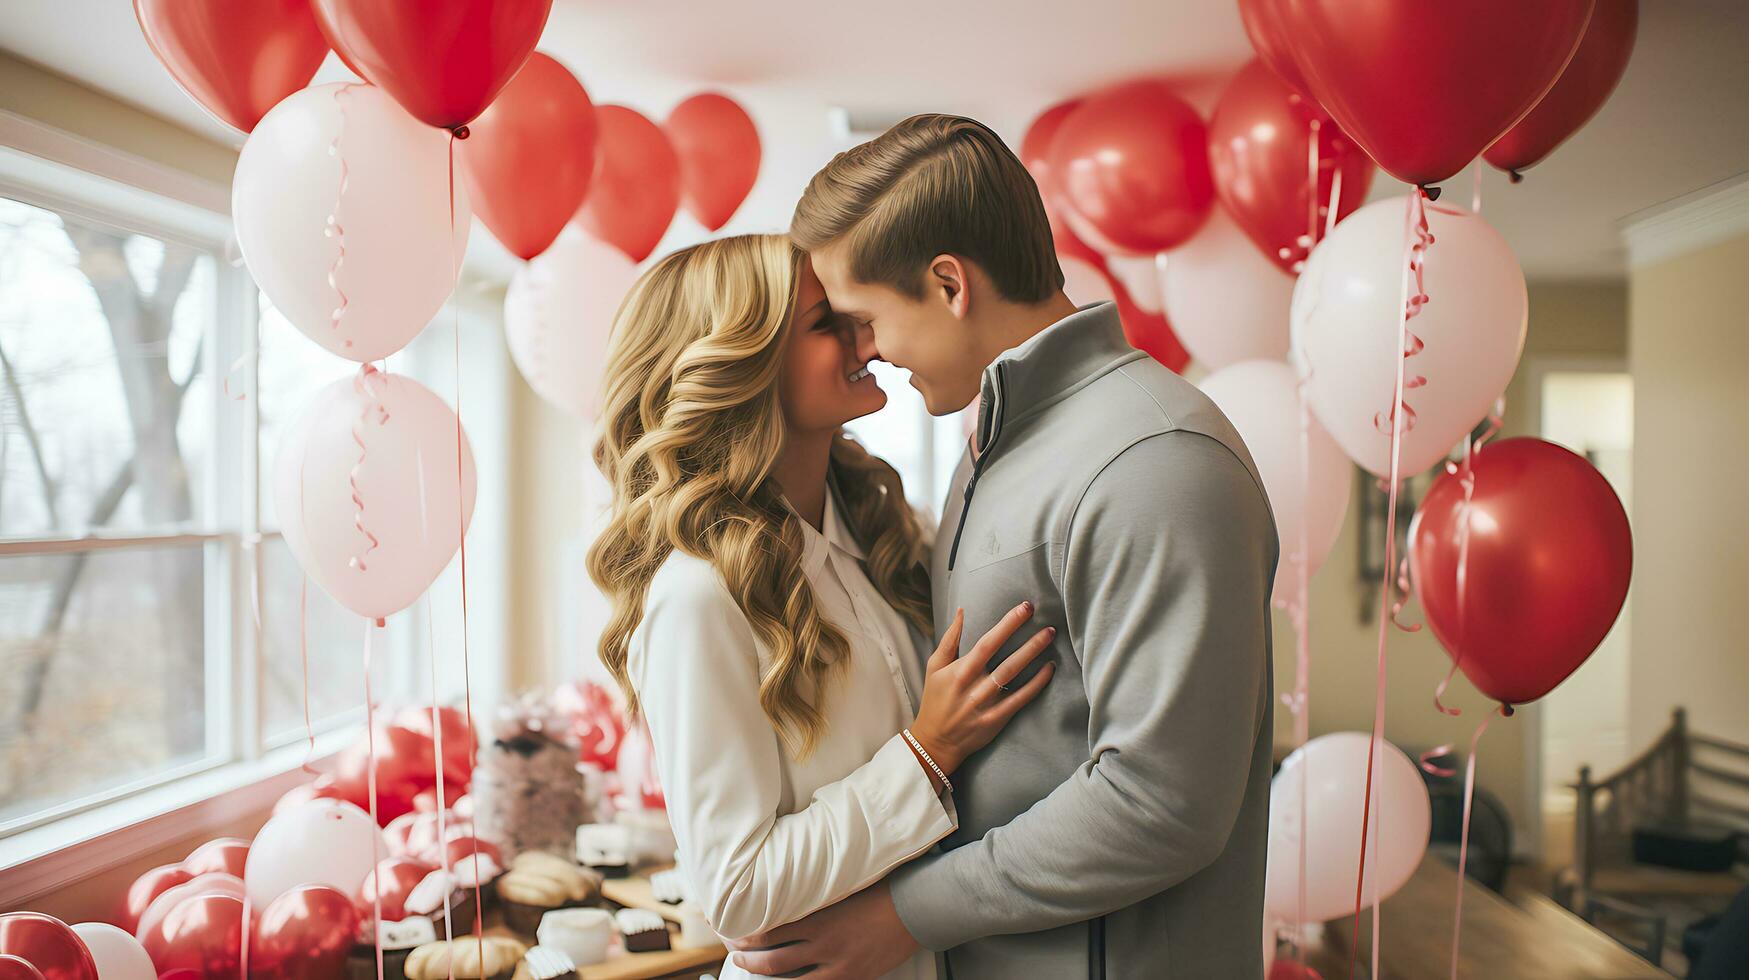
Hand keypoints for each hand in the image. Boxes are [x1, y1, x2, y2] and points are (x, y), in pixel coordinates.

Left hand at [727, 881, 915, 979]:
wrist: (914, 908)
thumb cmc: (879, 890)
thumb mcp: (841, 886)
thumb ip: (814, 892)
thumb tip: (787, 887)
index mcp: (818, 916)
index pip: (769, 929)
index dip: (744, 933)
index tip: (730, 928)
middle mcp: (823, 942)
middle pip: (771, 959)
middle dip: (745, 958)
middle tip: (733, 953)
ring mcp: (837, 964)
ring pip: (788, 978)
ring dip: (763, 974)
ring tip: (749, 967)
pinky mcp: (851, 977)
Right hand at [910, 604, 1055, 775]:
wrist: (935, 741)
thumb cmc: (935, 700)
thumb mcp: (934, 667)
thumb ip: (950, 639)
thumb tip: (962, 611)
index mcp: (960, 671)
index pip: (988, 643)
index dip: (1008, 624)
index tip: (1025, 608)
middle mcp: (974, 687)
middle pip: (1006, 661)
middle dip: (1029, 641)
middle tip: (1049, 625)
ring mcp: (986, 705)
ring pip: (1015, 677)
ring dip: (1034, 656)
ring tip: (1050, 638)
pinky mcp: (996, 720)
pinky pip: (1021, 700)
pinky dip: (1037, 684)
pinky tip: (1049, 669)